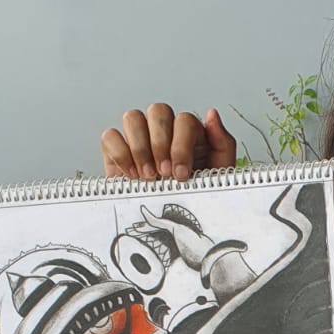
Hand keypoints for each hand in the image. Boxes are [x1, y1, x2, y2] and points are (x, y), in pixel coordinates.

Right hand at [101, 104, 236, 182]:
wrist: (175, 221)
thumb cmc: (197, 194)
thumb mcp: (219, 172)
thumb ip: (222, 142)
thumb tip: (212, 114)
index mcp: (189, 132)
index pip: (183, 120)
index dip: (181, 145)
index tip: (180, 173)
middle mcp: (163, 129)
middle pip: (158, 111)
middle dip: (160, 144)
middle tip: (164, 173)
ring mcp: (138, 137)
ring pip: (132, 118)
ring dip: (140, 147)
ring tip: (148, 176)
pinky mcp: (116, 150)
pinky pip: (110, 137)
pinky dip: (120, 154)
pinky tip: (131, 175)